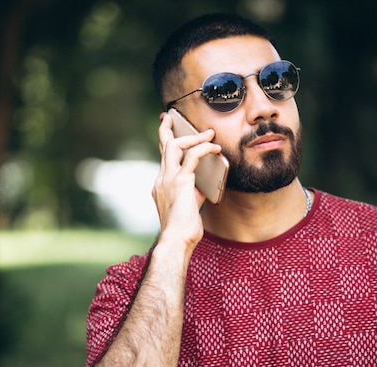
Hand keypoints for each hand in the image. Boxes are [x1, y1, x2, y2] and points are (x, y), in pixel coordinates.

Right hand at [152, 112, 220, 248]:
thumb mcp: (189, 205)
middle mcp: (162, 178)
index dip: (166, 140)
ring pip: (175, 146)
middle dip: (170, 129)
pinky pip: (193, 157)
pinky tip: (215, 148)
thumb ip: (194, 191)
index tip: (168, 127)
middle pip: (165, 145)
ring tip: (208, 134)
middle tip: (175, 117)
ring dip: (193, 137)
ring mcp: (169, 179)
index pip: (163, 157)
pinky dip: (205, 148)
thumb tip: (207, 182)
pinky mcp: (180, 181)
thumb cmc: (183, 229)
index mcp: (161, 184)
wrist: (177, 240)